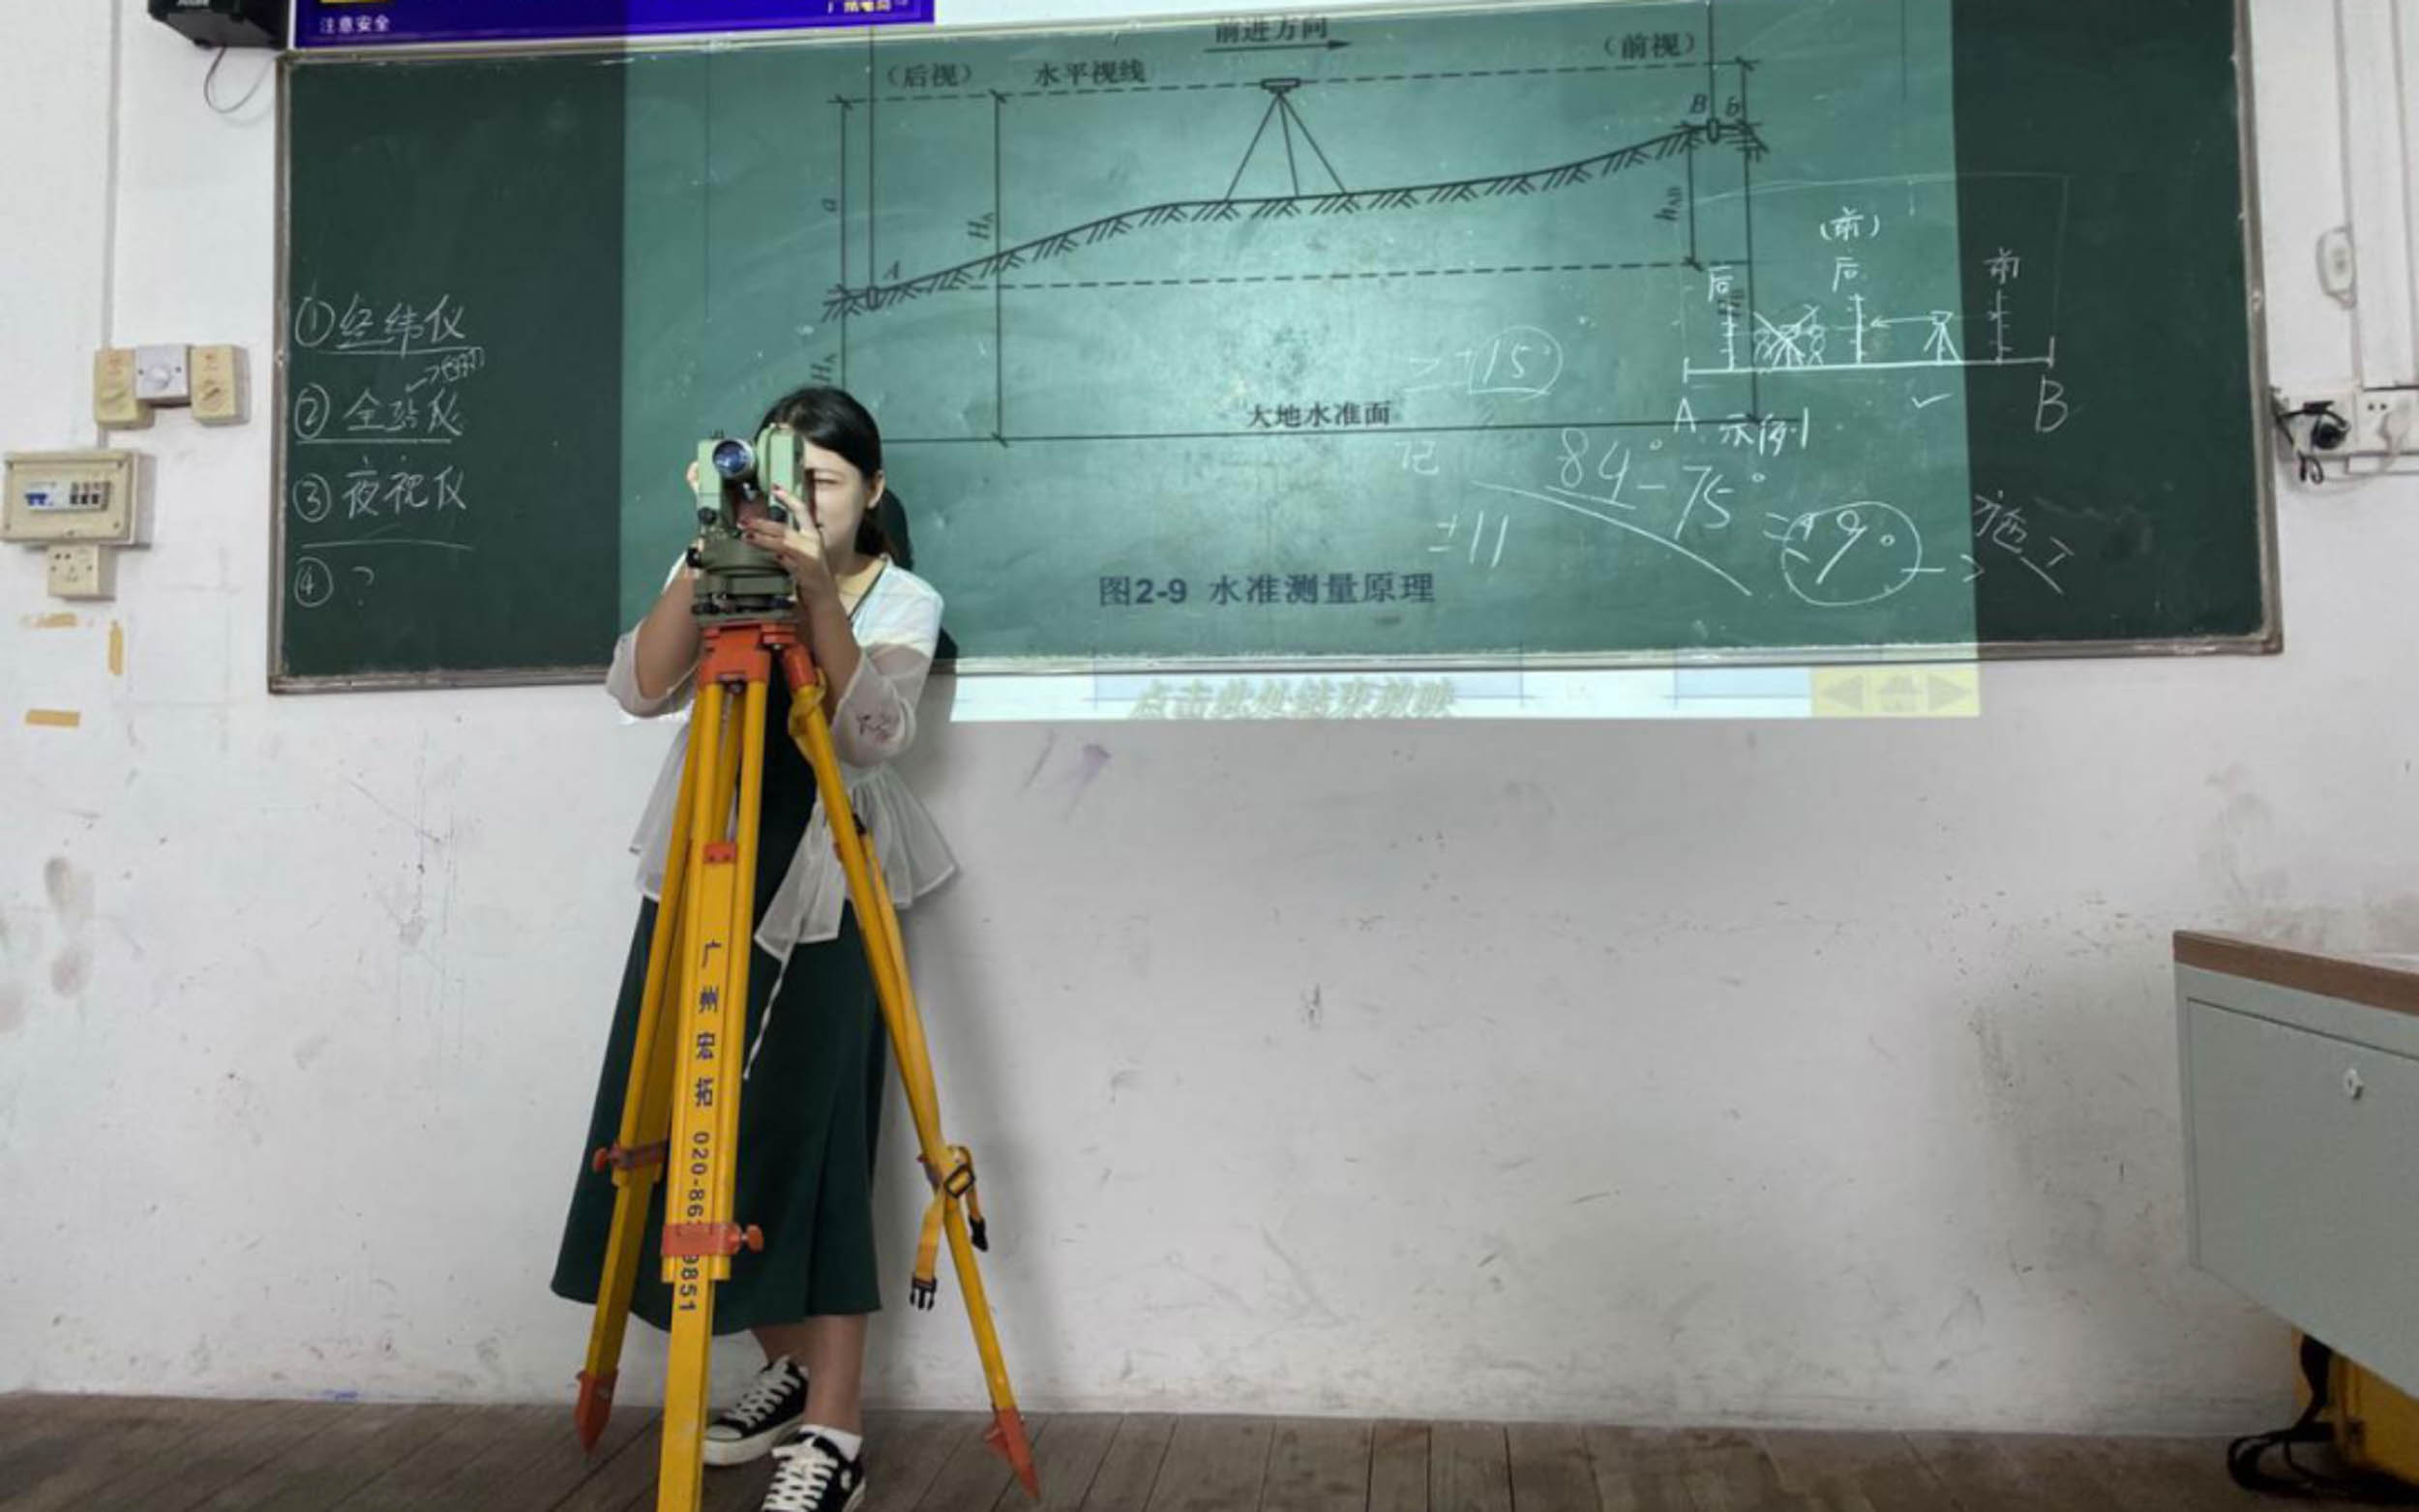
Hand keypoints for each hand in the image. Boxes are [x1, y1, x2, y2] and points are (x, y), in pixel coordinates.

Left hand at [745, 487, 837, 603]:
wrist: (824, 596)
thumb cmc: (811, 574)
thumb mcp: (804, 552)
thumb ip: (790, 541)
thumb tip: (767, 531)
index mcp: (813, 535)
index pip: (802, 511)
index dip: (789, 498)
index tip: (774, 489)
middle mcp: (812, 543)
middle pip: (784, 528)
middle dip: (762, 523)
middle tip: (744, 521)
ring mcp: (808, 557)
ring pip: (782, 543)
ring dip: (762, 539)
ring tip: (746, 536)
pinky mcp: (803, 571)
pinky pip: (785, 561)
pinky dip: (775, 557)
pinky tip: (764, 554)